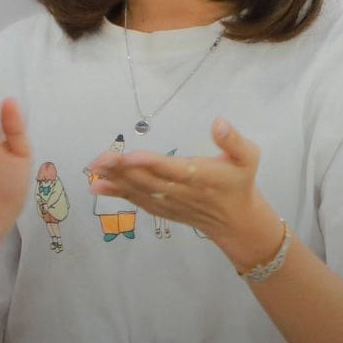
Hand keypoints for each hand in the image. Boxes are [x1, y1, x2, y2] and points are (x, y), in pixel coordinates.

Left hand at [87, 118, 281, 266]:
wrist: (237, 221)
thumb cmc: (240, 182)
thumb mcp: (248, 158)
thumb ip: (234, 140)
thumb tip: (218, 121)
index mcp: (202, 177)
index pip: (173, 170)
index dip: (151, 164)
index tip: (130, 156)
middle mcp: (182, 192)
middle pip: (149, 181)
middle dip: (123, 171)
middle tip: (100, 159)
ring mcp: (170, 203)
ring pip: (139, 191)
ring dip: (115, 180)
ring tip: (94, 169)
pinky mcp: (162, 209)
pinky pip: (137, 201)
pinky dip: (118, 194)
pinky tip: (98, 186)